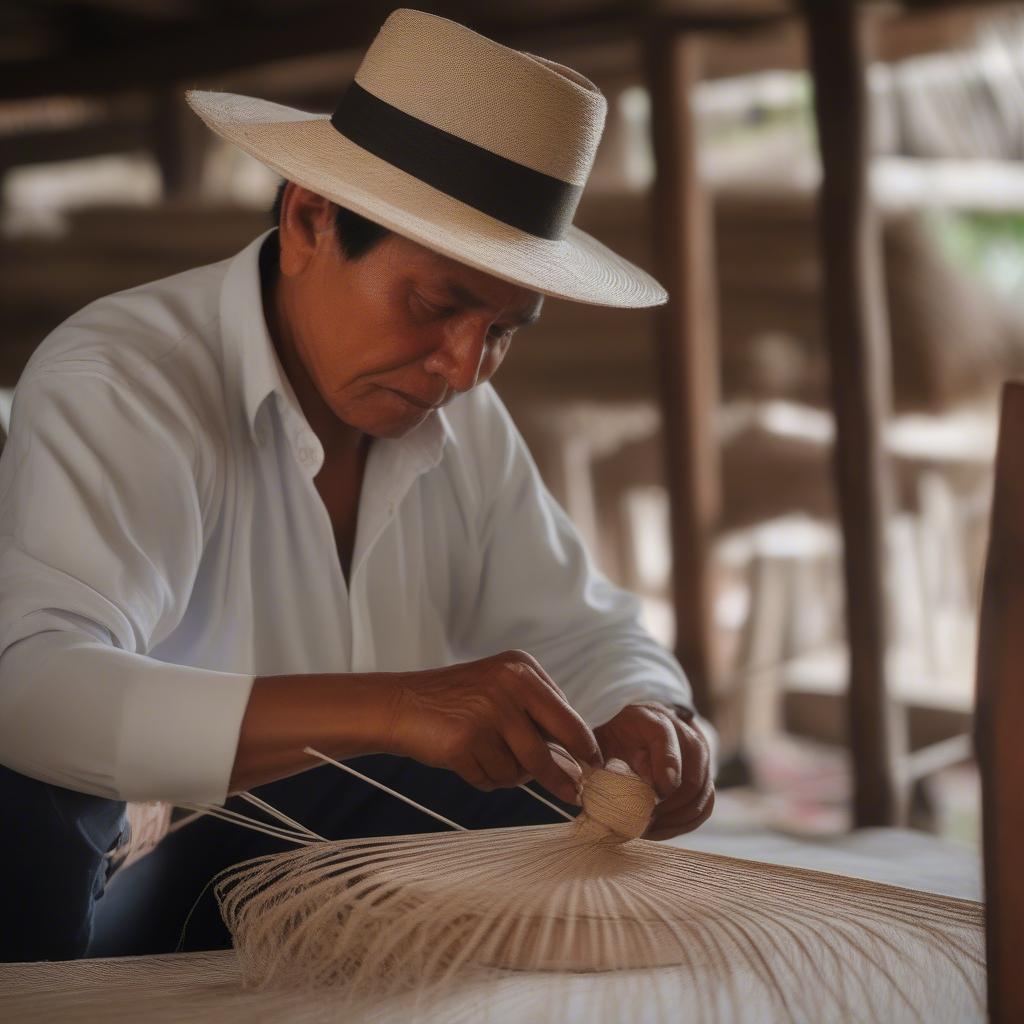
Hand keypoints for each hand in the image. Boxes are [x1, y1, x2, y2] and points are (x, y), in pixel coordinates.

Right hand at [381, 650, 600, 805]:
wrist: (400, 704)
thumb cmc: (457, 702)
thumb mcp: (502, 690)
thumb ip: (538, 716)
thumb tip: (580, 760)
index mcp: (523, 669)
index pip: (568, 717)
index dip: (584, 747)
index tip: (594, 767)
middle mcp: (508, 685)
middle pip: (551, 748)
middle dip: (565, 776)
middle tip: (576, 794)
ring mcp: (487, 712)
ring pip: (520, 770)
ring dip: (509, 775)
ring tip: (486, 756)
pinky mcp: (466, 740)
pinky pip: (493, 779)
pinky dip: (485, 778)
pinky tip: (466, 758)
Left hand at [594, 701, 713, 839]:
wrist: (637, 731)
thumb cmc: (618, 738)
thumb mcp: (607, 741)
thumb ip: (614, 759)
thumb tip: (629, 786)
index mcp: (653, 719)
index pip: (666, 735)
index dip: (666, 763)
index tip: (659, 792)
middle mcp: (684, 735)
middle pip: (692, 773)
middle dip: (670, 805)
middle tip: (646, 820)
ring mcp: (699, 758)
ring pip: (701, 795)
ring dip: (676, 819)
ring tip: (649, 829)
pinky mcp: (704, 778)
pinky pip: (704, 806)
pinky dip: (684, 824)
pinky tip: (660, 830)